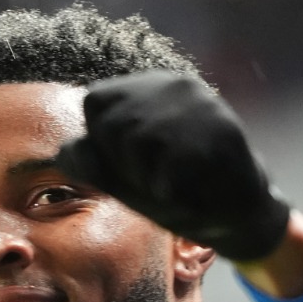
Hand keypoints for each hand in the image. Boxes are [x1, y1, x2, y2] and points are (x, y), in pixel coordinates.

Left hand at [55, 71, 291, 262]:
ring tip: (179, 184)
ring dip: (151, 181)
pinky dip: (174, 194)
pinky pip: (169, 170)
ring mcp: (203, 105)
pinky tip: (195, 192)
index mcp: (151, 89)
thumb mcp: (127, 180)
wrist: (242, 216)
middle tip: (162, 179)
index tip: (136, 167)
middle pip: (113, 124)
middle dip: (127, 167)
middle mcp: (176, 85)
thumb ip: (94, 164)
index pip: (96, 102)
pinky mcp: (224, 133)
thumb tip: (61, 153)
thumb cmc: (179, 194)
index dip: (104, 145)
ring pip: (139, 142)